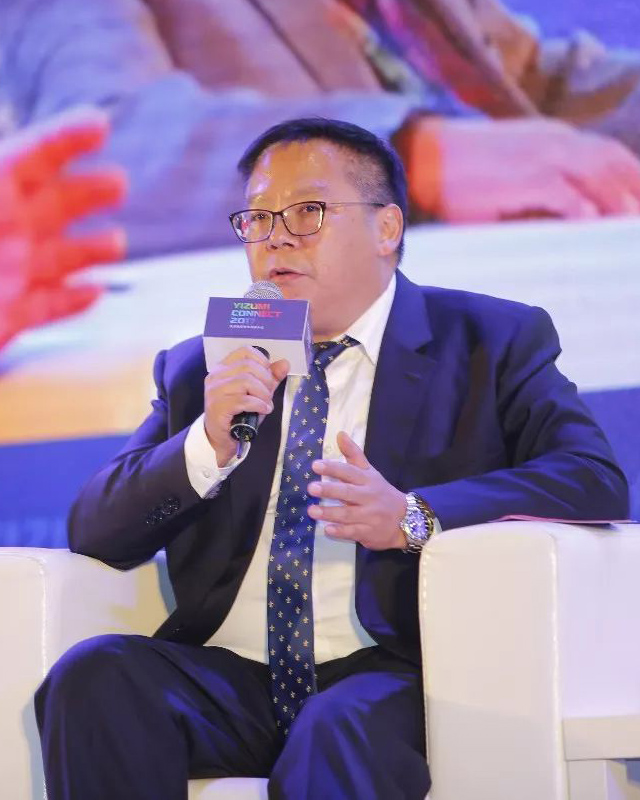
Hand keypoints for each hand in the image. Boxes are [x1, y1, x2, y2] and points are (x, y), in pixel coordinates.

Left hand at [0, 106, 126, 349]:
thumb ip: (2, 181)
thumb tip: (7, 165)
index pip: (34, 155)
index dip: (68, 138)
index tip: (100, 125)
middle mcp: (4, 230)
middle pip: (52, 205)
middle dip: (88, 193)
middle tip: (119, 184)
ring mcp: (8, 274)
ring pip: (57, 258)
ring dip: (89, 250)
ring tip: (116, 242)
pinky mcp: (11, 315)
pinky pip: (48, 307)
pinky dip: (74, 301)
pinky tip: (95, 292)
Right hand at [204, 346, 288, 466]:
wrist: (222, 438)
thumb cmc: (239, 413)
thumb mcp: (257, 393)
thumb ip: (270, 377)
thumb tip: (285, 363)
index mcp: (224, 367)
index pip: (245, 351)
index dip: (262, 362)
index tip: (268, 377)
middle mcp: (216, 375)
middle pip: (248, 366)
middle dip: (266, 381)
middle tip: (269, 395)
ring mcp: (214, 391)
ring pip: (245, 381)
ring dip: (263, 394)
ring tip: (266, 404)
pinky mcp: (217, 407)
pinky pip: (243, 400)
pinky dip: (258, 404)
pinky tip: (263, 410)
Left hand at [307, 431, 406, 549]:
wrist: (407, 519)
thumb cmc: (381, 492)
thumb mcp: (370, 472)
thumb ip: (353, 454)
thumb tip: (339, 434)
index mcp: (368, 480)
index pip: (350, 472)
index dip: (333, 468)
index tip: (316, 465)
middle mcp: (369, 497)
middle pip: (348, 492)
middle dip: (329, 490)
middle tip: (311, 488)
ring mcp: (370, 516)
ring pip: (348, 514)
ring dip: (329, 513)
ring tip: (312, 510)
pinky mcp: (369, 532)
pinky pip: (354, 532)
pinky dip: (340, 532)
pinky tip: (327, 529)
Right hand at [406, 117, 639, 221]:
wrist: (426, 154)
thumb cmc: (462, 169)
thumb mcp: (511, 168)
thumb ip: (541, 185)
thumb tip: (566, 212)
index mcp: (554, 137)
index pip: (608, 154)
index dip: (630, 177)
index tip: (636, 202)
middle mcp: (556, 142)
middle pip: (612, 163)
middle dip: (633, 189)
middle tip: (637, 219)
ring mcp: (543, 158)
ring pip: (598, 178)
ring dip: (618, 203)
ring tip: (628, 227)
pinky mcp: (526, 178)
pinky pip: (567, 196)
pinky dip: (584, 210)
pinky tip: (593, 226)